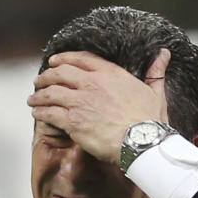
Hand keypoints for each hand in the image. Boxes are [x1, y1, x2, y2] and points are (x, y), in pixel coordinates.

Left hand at [28, 48, 170, 164]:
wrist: (142, 142)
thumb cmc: (151, 121)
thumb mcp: (155, 92)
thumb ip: (155, 72)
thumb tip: (164, 54)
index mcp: (110, 73)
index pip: (81, 59)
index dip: (64, 59)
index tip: (55, 61)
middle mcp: (92, 83)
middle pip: (61, 73)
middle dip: (47, 76)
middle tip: (39, 81)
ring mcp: (81, 101)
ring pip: (52, 92)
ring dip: (39, 95)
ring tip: (33, 99)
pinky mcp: (74, 121)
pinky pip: (50, 113)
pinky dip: (41, 113)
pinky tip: (36, 115)